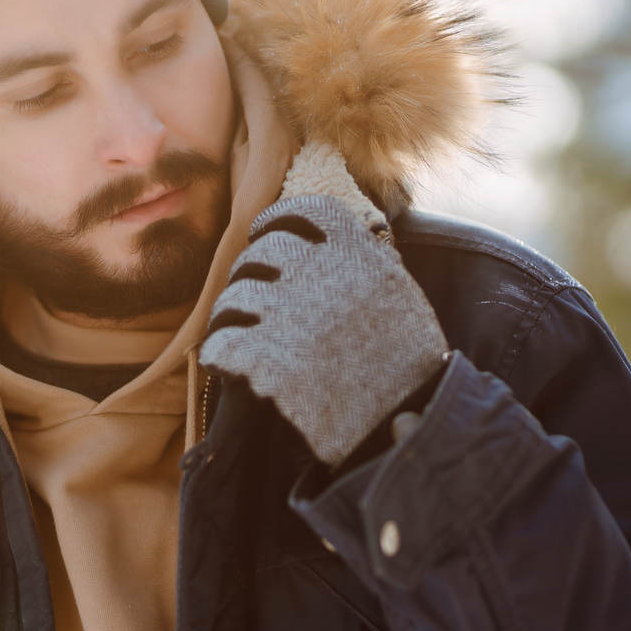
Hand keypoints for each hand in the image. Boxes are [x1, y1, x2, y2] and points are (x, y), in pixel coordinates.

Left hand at [201, 195, 447, 465]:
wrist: (413, 419)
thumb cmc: (408, 361)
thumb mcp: (398, 293)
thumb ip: (363, 260)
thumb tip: (325, 239)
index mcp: (359, 255)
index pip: (306, 212)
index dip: (277, 219)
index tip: (264, 232)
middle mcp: (325, 276)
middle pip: (261, 253)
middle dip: (250, 273)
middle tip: (252, 297)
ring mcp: (295, 318)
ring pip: (233, 297)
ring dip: (228, 314)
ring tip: (234, 331)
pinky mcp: (273, 363)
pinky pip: (222, 344)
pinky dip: (218, 351)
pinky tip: (224, 362)